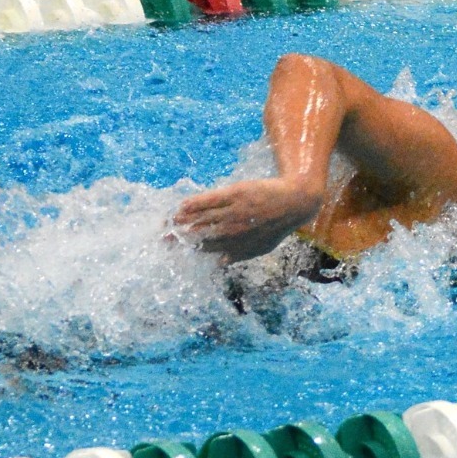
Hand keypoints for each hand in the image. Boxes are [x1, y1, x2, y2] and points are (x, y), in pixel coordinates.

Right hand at [173, 178, 323, 262]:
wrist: (293, 202)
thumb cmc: (276, 227)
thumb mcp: (260, 248)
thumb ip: (238, 255)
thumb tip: (219, 263)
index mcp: (236, 246)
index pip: (205, 249)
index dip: (188, 249)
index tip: (175, 248)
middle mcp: (231, 231)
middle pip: (198, 235)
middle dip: (178, 238)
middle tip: (162, 238)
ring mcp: (231, 212)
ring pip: (200, 218)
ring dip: (181, 221)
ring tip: (169, 222)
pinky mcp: (233, 194)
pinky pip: (207, 200)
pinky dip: (193, 204)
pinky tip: (182, 205)